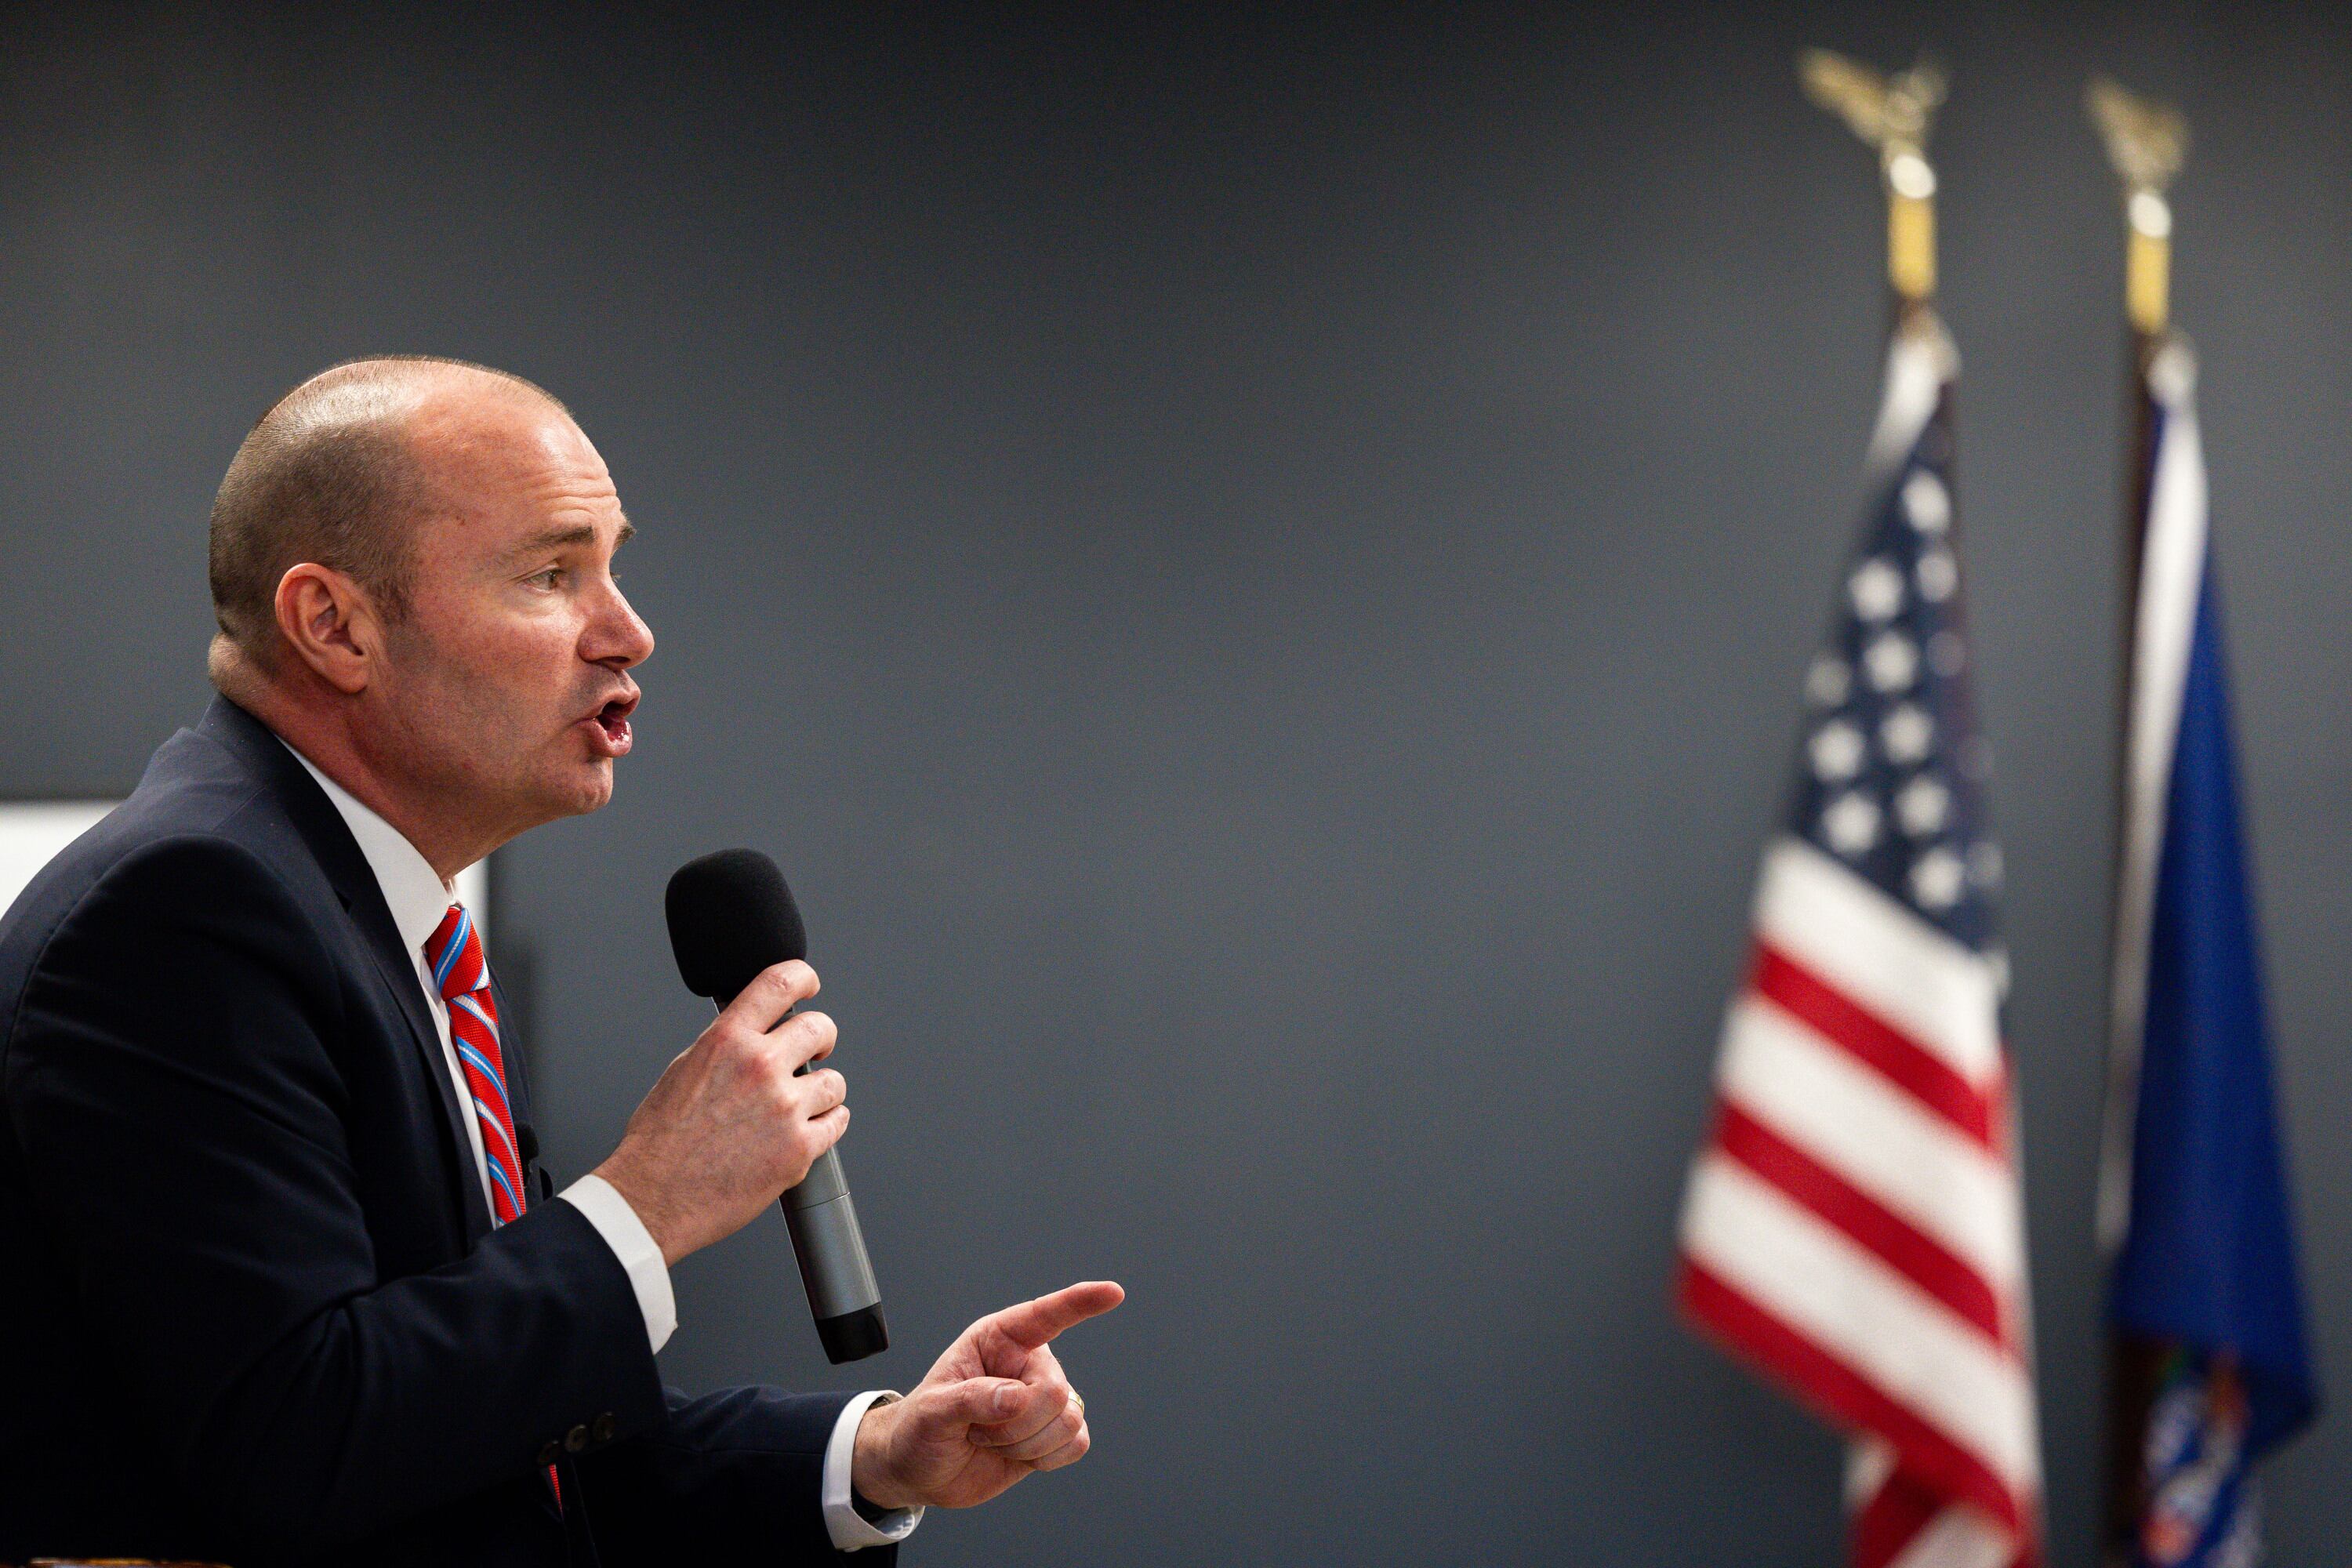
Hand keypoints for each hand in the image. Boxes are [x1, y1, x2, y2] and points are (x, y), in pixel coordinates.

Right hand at [590, 961, 847, 1266]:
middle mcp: (760, 1067)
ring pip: (834, 1081)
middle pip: (819, 1028)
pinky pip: (837, 1122)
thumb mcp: (683, 1070)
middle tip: (815, 1051)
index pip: (779, 983)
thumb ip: (725, 1046)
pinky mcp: (799, 1148)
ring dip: (821, 1090)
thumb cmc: (659, 1141)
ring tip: (799, 1105)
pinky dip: (827, 1124)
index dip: (803, 977)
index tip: (809, 985)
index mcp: (727, 1041)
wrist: (654, 1197)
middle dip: (821, 1038)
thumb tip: (751, 1032)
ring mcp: (784, 1108)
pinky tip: (808, 1129)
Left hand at [851, 1280, 1125, 1511]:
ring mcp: (1042, 1401)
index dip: (1080, 1303)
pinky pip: (1076, 1444)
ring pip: (1068, 1421)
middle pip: (1055, 1390)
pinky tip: (1017, 1455)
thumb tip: (1017, 1397)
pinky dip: (1046, 1458)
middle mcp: (1027, 1365)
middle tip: (978, 1428)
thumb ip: (972, 1399)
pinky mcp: (1053, 1434)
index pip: (1044, 1316)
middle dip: (1016, 1423)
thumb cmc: (919, 1428)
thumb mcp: (931, 1411)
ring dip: (1025, 1444)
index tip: (1112, 1293)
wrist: (919, 1470)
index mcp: (998, 1340)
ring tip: (992, 1440)